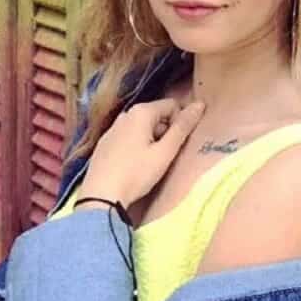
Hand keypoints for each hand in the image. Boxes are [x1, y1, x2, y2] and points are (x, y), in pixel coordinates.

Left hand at [78, 99, 205, 207]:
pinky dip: (137, 146)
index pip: (172, 105)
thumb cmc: (137, 173)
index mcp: (141, 112)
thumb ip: (182, 127)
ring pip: (142, 127)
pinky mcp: (104, 143)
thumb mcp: (165, 152)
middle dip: (165, 132)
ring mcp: (112, 128)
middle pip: (156, 115)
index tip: (178, 144)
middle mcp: (125, 114)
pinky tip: (134, 166)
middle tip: (166, 156)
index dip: (181, 122)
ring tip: (150, 163)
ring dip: (151, 140)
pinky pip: (128, 137)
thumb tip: (199, 104)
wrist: (100, 196)